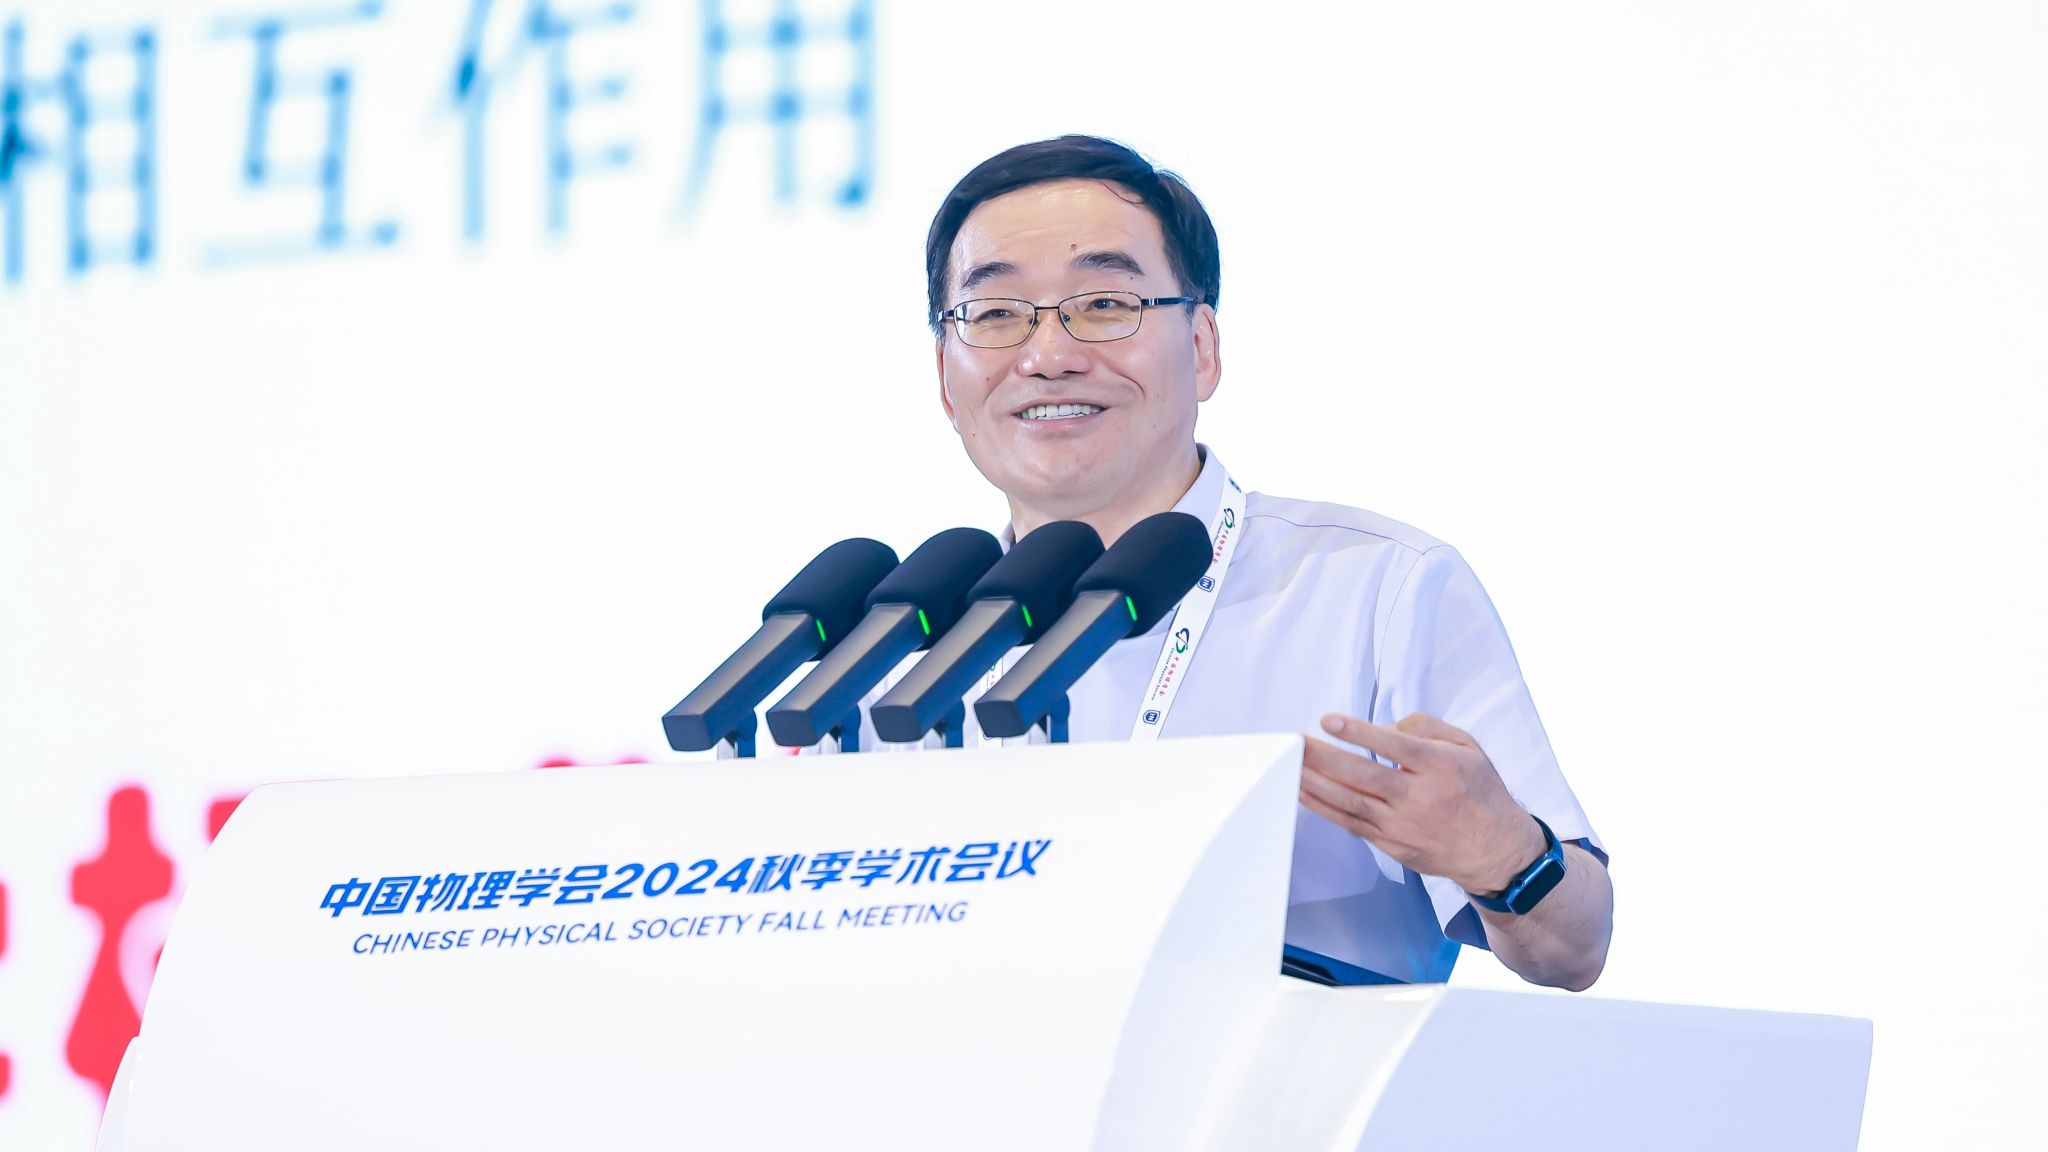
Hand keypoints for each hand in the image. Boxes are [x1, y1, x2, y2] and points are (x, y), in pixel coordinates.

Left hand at [1301, 712, 1544, 895]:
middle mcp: (1419, 797)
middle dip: (1323, 758)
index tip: (1328, 721)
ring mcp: (1402, 825)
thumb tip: (1384, 727)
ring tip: (1288, 765)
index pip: (1394, 747)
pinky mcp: (1392, 845)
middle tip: (1294, 742)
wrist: (1495, 850)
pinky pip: (1351, 824)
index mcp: (1440, 767)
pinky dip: (1324, 808)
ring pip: (1351, 802)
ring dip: (1315, 784)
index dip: (1359, 733)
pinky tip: (1303, 793)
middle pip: (1364, 776)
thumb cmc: (1479, 792)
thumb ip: (1427, 727)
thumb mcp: (1467, 747)